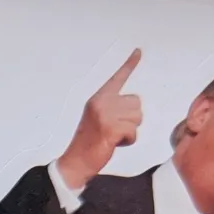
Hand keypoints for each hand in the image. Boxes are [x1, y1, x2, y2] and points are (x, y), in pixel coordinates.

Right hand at [57, 49, 142, 190]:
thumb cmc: (87, 143)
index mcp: (98, 98)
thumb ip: (112, 108)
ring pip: (137, 118)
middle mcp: (102, 103)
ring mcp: (106, 115)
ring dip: (130, 130)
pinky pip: (133, 132)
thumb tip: (133, 107)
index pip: (117, 78)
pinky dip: (128, 141)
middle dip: (131, 118)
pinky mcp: (111, 128)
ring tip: (113, 137)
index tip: (138, 51)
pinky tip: (114, 144)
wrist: (75, 162)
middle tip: (114, 129)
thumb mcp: (97, 119)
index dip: (130, 64)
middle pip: (136, 102)